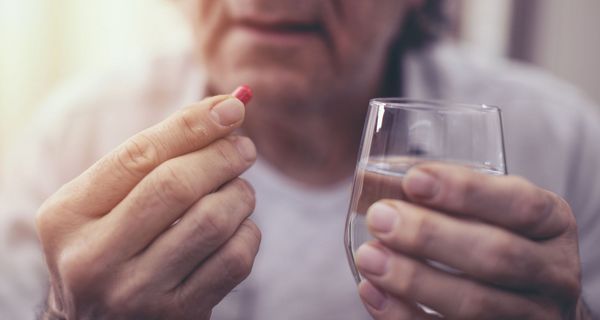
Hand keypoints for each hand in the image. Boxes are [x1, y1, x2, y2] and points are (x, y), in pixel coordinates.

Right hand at [36, 95, 259, 318]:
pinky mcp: (177, 316)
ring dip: (240, 194)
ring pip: (213, 221)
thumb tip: (225, 109)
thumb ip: (152, 158)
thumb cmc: (112, 244)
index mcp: (68, 217)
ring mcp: (135, 293)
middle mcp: (93, 259)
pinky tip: (238, 228)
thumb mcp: (105, 203)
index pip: (139, 155)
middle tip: (244, 148)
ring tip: (239, 190)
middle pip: (177, 185)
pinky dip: (248, 233)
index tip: (232, 107)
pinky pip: (234, 260)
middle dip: (222, 156)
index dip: (193, 125)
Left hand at [356, 163, 589, 318]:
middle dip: (430, 235)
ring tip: (369, 256)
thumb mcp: (499, 214)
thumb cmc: (502, 242)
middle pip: (496, 256)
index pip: (520, 205)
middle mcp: (553, 273)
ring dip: (413, 279)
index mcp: (553, 225)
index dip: (466, 191)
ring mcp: (533, 317)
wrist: (531, 304)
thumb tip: (389, 185)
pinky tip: (372, 291)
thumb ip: (459, 201)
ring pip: (474, 304)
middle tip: (380, 218)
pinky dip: (403, 315)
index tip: (413, 180)